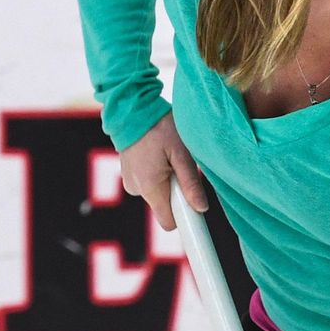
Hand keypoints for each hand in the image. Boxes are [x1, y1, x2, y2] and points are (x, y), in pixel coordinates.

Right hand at [119, 112, 208, 230]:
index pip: (169, 223)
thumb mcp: (181, 152)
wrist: (131, 107)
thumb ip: (190, 182)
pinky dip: (156, 173)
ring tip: (166, 156)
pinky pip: (149, 183)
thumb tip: (201, 208)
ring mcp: (130, 182)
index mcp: (150, 187)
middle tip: (178, 167)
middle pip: (164, 207)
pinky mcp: (128, 174)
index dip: (183, 216)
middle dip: (175, 193)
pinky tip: (156, 154)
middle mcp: (137, 189)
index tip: (191, 203)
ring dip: (166, 181)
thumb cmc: (159, 127)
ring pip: (157, 194)